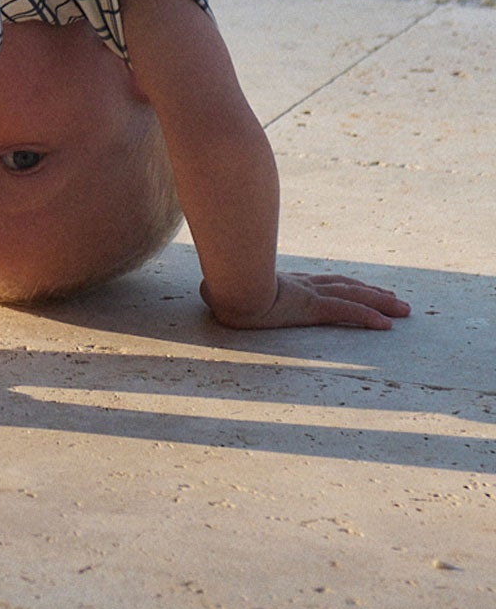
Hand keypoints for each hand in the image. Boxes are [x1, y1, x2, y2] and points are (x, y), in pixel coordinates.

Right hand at [203, 270, 410, 331]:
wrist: (223, 286)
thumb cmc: (219, 287)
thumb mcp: (222, 290)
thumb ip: (220, 291)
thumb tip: (205, 290)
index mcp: (288, 284)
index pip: (325, 284)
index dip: (348, 285)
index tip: (365, 288)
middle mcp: (303, 286)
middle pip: (346, 287)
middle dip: (373, 293)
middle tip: (398, 299)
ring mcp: (308, 295)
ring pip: (353, 297)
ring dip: (381, 303)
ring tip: (404, 309)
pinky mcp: (311, 307)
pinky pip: (346, 313)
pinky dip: (369, 317)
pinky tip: (387, 325)